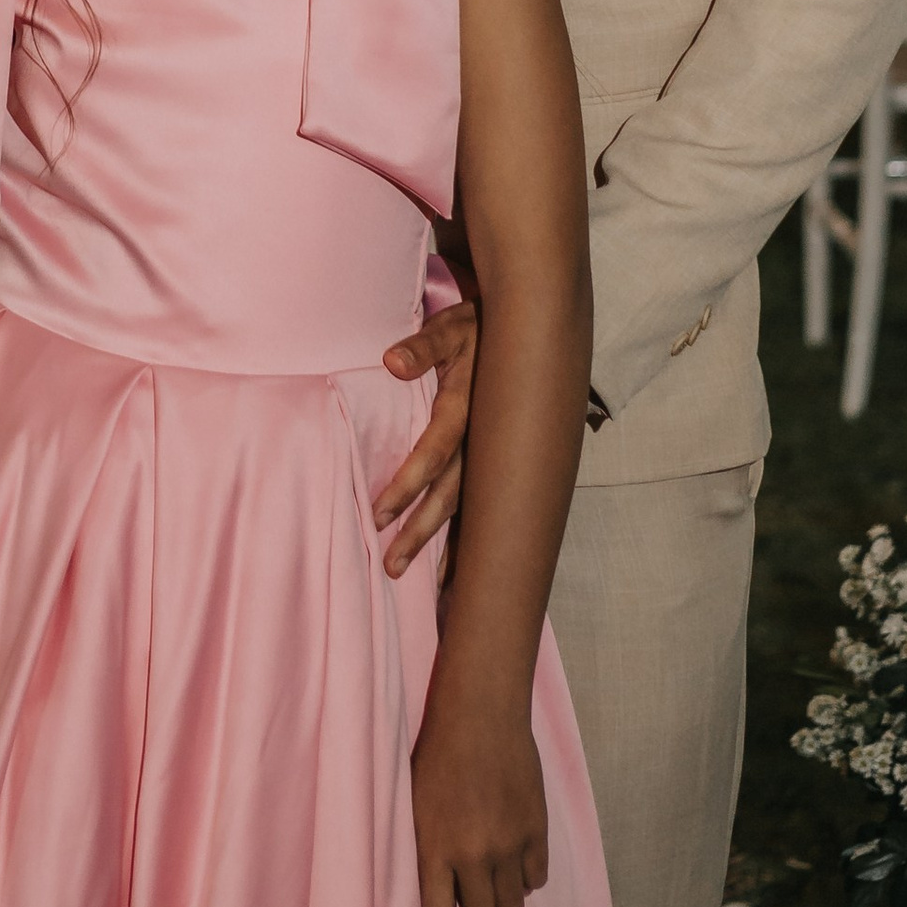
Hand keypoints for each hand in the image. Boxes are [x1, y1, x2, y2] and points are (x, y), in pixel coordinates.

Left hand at [373, 294, 478, 571]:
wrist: (527, 331)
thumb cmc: (477, 326)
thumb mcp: (450, 327)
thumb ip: (423, 346)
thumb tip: (391, 362)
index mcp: (468, 408)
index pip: (434, 453)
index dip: (409, 483)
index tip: (380, 514)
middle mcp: (484, 440)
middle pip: (451, 495)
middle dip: (421, 531)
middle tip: (392, 565)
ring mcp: (494, 454)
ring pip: (468, 508)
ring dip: (445, 544)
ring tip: (422, 580)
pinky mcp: (499, 461)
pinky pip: (483, 504)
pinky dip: (470, 538)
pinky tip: (458, 571)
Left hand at [411, 690, 548, 906]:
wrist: (480, 713)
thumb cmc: (435, 753)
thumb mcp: (414, 805)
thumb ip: (426, 850)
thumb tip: (433, 892)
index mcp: (435, 851)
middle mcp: (473, 857)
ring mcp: (509, 846)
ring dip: (502, 902)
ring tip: (493, 883)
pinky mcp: (537, 831)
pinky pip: (537, 879)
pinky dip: (526, 876)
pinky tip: (514, 859)